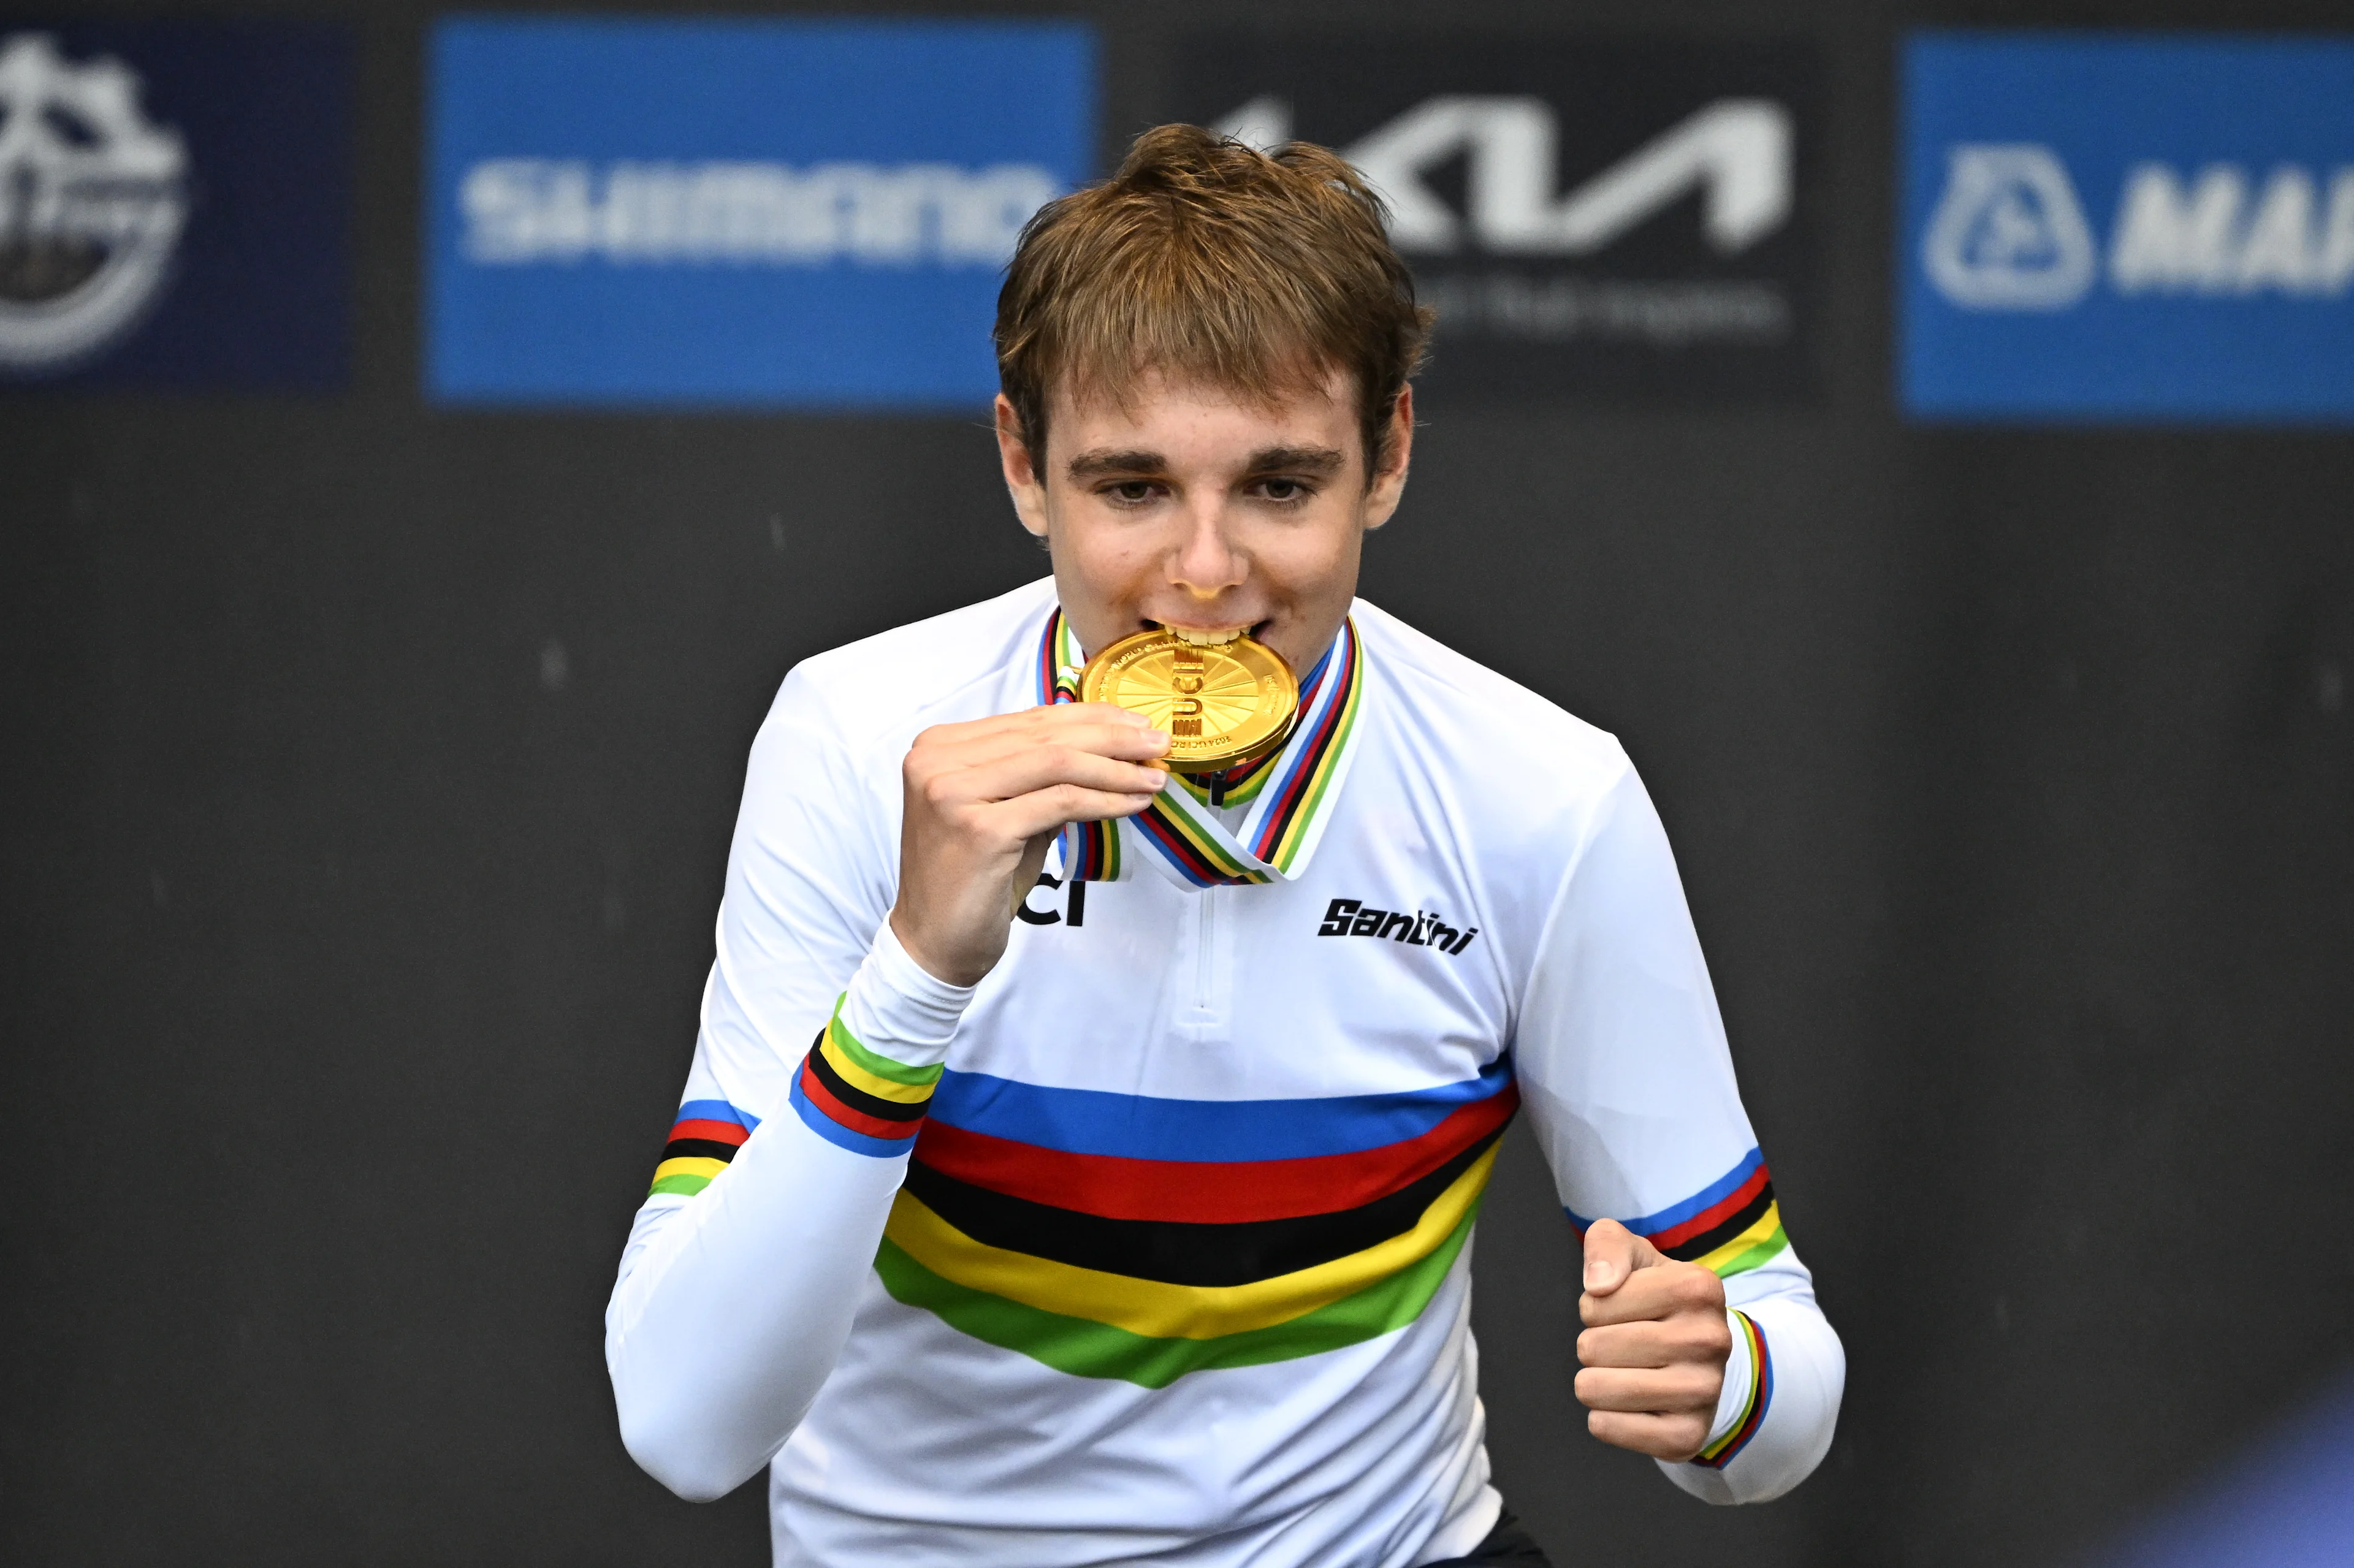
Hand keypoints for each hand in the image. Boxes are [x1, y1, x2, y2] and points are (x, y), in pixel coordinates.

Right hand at [891, 703, 1166, 985]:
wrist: (934, 942)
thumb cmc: (971, 879)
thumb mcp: (1004, 812)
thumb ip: (1038, 777)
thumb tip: (1107, 749)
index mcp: (939, 747)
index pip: (1029, 719)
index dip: (1090, 717)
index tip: (1134, 723)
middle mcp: (937, 761)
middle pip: (1045, 735)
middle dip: (1111, 737)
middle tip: (1157, 742)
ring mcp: (954, 793)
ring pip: (1056, 763)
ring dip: (1116, 768)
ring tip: (1154, 775)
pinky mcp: (980, 829)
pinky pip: (1060, 803)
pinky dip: (1104, 800)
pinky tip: (1133, 802)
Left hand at [1574, 1218, 1731, 1460]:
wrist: (1699, 1357)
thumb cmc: (1655, 1298)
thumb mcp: (1633, 1255)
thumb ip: (1606, 1246)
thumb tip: (1599, 1285)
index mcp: (1699, 1287)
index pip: (1596, 1303)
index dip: (1594, 1307)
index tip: (1625, 1310)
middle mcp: (1712, 1339)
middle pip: (1592, 1348)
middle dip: (1593, 1344)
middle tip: (1625, 1344)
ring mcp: (1705, 1392)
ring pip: (1595, 1389)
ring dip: (1595, 1381)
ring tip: (1626, 1371)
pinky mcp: (1689, 1436)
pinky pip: (1606, 1428)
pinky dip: (1603, 1417)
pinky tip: (1629, 1404)